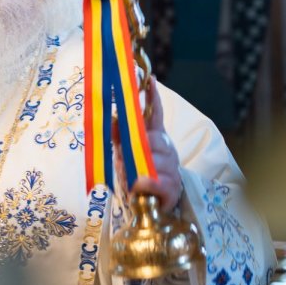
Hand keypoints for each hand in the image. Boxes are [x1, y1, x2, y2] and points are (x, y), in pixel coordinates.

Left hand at [130, 78, 182, 213]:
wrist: (150, 204)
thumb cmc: (137, 174)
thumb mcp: (123, 154)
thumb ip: (119, 136)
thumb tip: (112, 117)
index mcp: (155, 138)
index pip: (156, 114)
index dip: (154, 98)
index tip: (151, 80)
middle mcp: (167, 151)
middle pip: (156, 140)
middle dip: (140, 147)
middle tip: (124, 156)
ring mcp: (172, 170)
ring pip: (157, 162)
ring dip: (140, 168)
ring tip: (131, 175)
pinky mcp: (172, 190)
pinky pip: (161, 183)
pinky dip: (149, 184)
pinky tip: (141, 185)